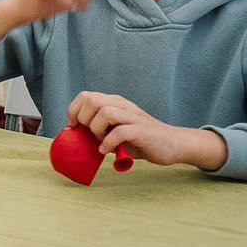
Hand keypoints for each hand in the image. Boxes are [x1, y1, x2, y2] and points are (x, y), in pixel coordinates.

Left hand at [66, 91, 228, 170]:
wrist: (174, 145)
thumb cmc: (141, 140)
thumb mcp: (116, 131)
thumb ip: (99, 129)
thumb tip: (76, 135)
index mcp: (115, 103)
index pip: (86, 96)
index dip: (74, 110)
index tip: (73, 126)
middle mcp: (124, 106)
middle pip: (92, 100)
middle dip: (84, 119)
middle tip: (90, 134)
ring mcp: (134, 117)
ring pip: (106, 112)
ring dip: (97, 129)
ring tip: (100, 141)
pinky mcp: (143, 131)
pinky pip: (120, 132)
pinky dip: (108, 142)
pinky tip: (107, 150)